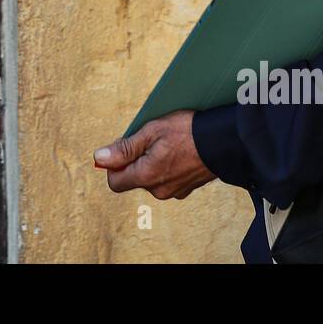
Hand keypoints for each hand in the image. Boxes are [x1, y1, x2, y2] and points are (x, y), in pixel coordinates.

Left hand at [94, 110, 215, 199]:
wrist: (223, 141)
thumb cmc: (187, 132)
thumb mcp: (151, 131)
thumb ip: (124, 148)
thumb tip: (99, 158)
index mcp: (146, 176)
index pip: (114, 182)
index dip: (114, 164)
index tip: (123, 147)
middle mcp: (158, 190)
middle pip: (133, 179)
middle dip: (136, 160)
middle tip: (150, 140)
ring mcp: (173, 192)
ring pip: (151, 179)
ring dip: (152, 163)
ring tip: (168, 144)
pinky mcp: (186, 189)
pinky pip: (167, 180)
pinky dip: (168, 167)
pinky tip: (179, 152)